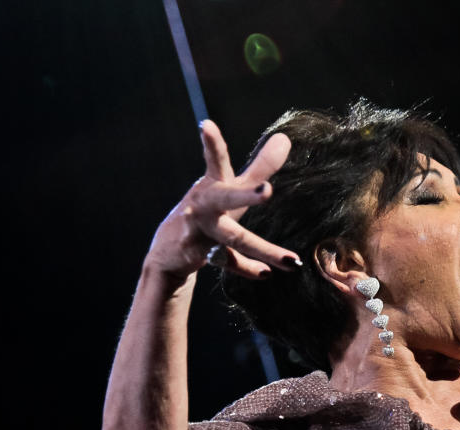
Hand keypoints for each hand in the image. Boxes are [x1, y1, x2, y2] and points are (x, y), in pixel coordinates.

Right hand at [143, 120, 300, 280]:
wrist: (169, 251)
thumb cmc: (208, 212)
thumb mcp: (230, 187)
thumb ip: (259, 167)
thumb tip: (285, 139)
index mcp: (213, 184)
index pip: (214, 159)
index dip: (211, 143)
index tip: (206, 125)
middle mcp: (204, 204)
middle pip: (226, 198)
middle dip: (246, 195)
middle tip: (266, 191)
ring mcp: (200, 230)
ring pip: (235, 238)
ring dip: (263, 249)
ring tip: (290, 261)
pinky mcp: (199, 253)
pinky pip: (229, 261)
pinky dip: (248, 269)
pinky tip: (265, 274)